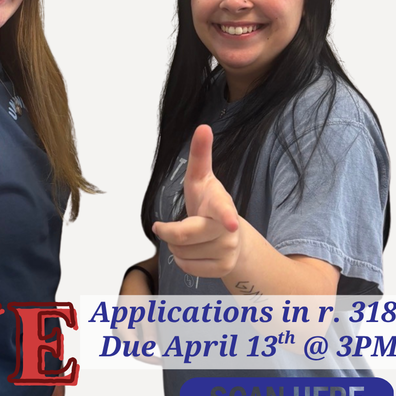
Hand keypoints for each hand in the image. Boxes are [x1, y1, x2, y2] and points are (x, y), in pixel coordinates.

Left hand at [152, 125, 239, 278]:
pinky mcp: (223, 269)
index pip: (224, 210)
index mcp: (222, 205)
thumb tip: (203, 126)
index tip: (230, 223)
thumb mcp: (200, 178)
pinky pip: (187, 269)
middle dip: (168, 231)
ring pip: (181, 254)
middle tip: (165, 226)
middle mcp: (229, 230)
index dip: (226, 216)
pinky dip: (181, 261)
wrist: (230, 234)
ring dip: (174, 247)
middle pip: (182, 236)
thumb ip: (200, 154)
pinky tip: (190, 252)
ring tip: (185, 238)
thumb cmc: (209, 203)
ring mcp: (228, 251)